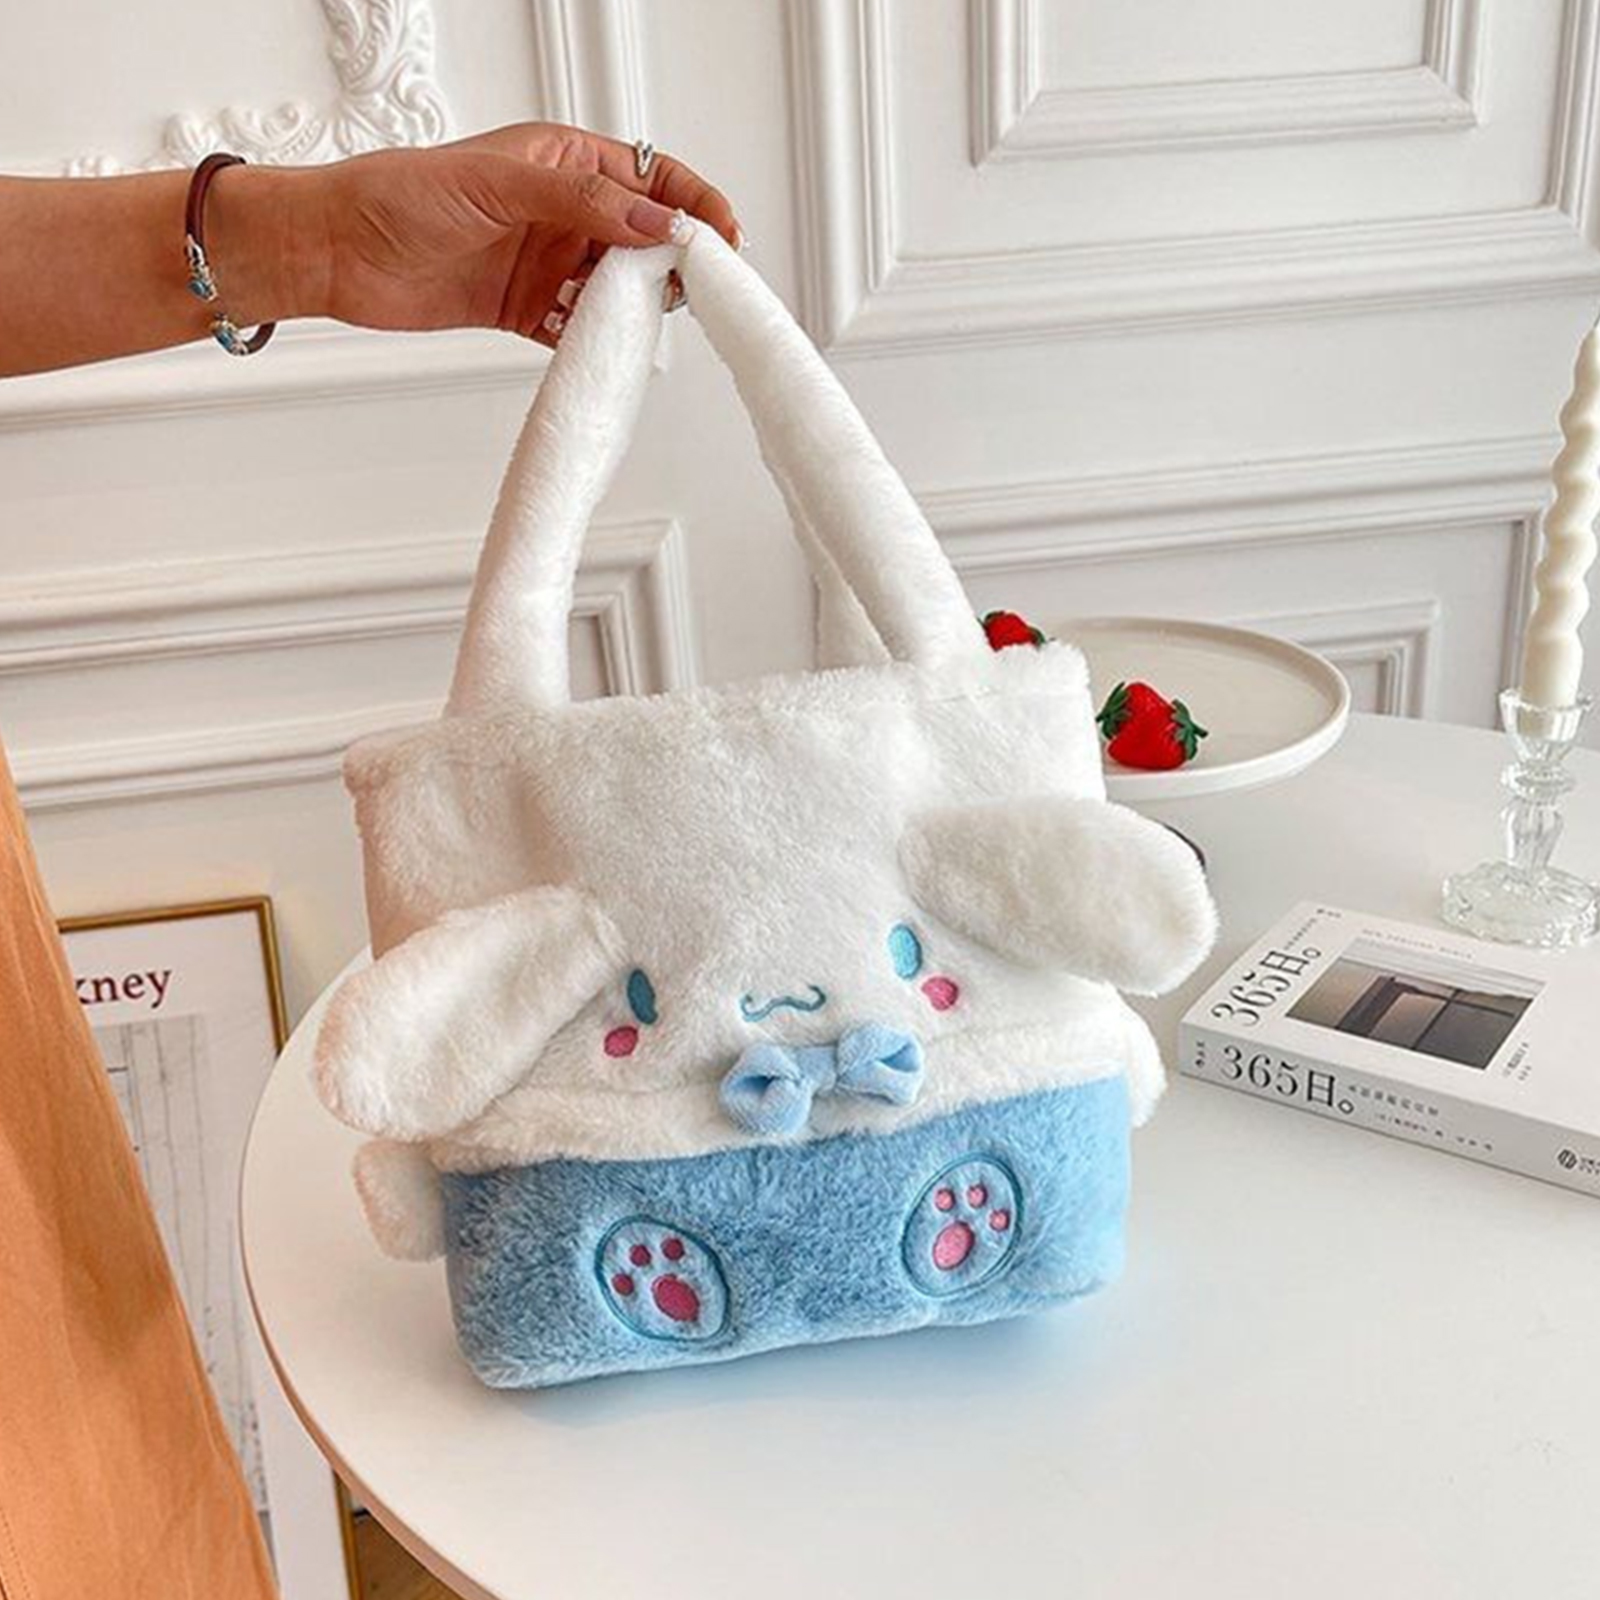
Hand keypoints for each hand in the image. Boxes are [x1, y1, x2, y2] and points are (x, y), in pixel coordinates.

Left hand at [296, 124, 736, 344]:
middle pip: (642, 237)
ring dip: (635, 307)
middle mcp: (560, 211)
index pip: (650, 177)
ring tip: (644, 323)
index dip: (693, 205)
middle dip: (673, 263)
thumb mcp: (500, 185)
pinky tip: (606, 351)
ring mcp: (545, 262)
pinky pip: (579, 328)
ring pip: (615, 287)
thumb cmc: (397, 196)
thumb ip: (584, 202)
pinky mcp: (526, 310)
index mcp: (561, 160)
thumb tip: (656, 223)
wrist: (335, 252)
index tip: (724, 239)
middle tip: (694, 291)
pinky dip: (596, 342)